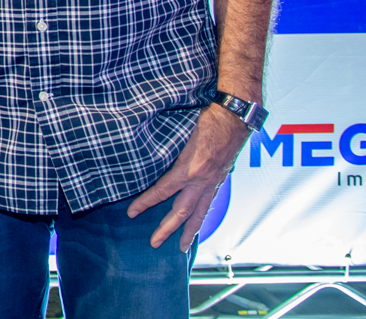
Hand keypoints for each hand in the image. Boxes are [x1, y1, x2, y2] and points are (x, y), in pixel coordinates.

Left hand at [128, 104, 249, 251]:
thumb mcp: (180, 133)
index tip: (132, 213)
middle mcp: (201, 180)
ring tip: (183, 248)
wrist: (233, 117)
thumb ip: (166, 149)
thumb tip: (144, 158)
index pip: (162, 191)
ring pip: (199, 214)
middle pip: (181, 211)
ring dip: (189, 232)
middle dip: (167, 229)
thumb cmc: (205, 119)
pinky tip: (196, 225)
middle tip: (154, 243)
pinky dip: (202, 218)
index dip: (146, 203)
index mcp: (189, 168)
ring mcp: (212, 183)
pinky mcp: (219, 181)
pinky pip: (209, 204)